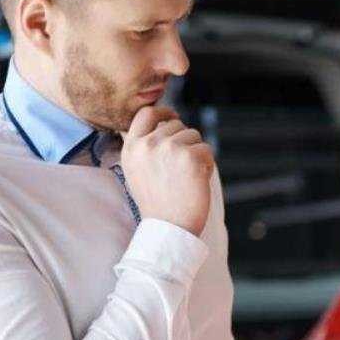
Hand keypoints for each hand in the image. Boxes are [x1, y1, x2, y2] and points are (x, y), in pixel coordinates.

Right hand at [119, 105, 214, 236]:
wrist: (169, 227)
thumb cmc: (158, 202)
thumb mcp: (137, 170)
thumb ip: (144, 145)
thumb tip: (161, 120)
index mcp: (132, 147)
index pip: (146, 112)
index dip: (163, 111)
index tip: (173, 116)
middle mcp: (148, 144)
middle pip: (176, 124)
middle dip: (184, 141)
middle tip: (181, 169)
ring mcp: (169, 148)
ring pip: (194, 135)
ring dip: (196, 153)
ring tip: (186, 177)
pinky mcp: (190, 156)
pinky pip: (207, 149)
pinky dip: (207, 165)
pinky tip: (197, 182)